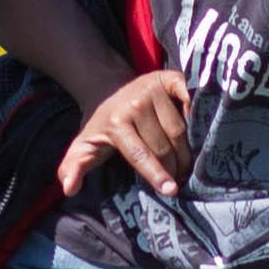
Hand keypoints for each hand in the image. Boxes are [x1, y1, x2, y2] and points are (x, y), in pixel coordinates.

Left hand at [57, 70, 191, 197]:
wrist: (109, 88)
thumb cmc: (102, 125)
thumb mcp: (84, 145)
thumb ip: (74, 167)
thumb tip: (68, 189)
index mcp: (115, 122)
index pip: (140, 154)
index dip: (156, 174)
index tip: (171, 190)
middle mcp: (135, 104)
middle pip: (164, 144)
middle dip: (175, 166)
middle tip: (181, 179)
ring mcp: (153, 88)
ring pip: (180, 128)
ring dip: (187, 150)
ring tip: (188, 164)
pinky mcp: (170, 78)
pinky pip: (190, 101)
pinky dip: (197, 116)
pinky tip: (200, 134)